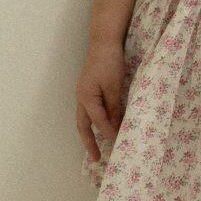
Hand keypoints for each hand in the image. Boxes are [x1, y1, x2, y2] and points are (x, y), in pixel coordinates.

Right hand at [76, 39, 127, 167]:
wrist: (104, 41)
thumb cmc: (109, 62)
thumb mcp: (114, 86)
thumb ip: (114, 108)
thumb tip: (116, 127)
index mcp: (86, 98)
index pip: (98, 122)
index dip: (108, 133)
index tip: (119, 144)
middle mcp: (81, 98)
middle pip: (83, 125)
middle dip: (89, 143)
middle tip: (95, 159)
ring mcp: (84, 93)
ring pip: (85, 118)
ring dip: (91, 133)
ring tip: (97, 148)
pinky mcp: (89, 89)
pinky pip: (91, 110)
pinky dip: (96, 121)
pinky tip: (104, 125)